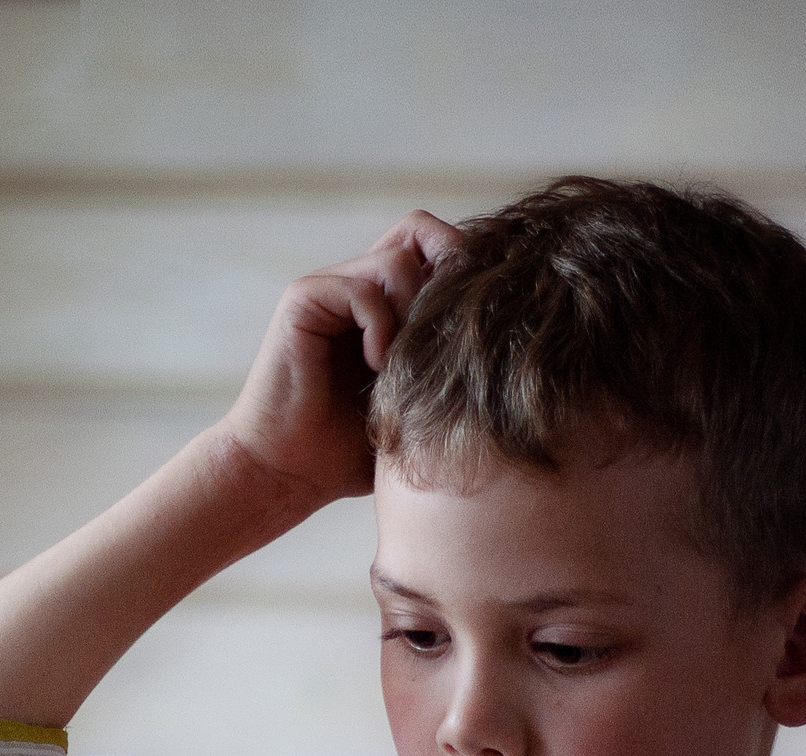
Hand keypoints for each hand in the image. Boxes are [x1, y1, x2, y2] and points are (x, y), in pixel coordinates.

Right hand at [209, 210, 465, 509]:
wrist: (287, 473)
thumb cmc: (351, 453)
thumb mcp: (419, 407)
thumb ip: (451, 369)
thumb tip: (517, 344)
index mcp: (386, 304)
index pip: (439, 248)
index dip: (466, 269)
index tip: (478, 325)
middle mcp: (358, 285)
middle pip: (421, 231)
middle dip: (446, 275)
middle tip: (447, 336)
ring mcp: (329, 289)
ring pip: (398, 260)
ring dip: (413, 312)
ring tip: (402, 364)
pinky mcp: (303, 300)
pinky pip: (362, 289)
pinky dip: (380, 327)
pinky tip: (374, 367)